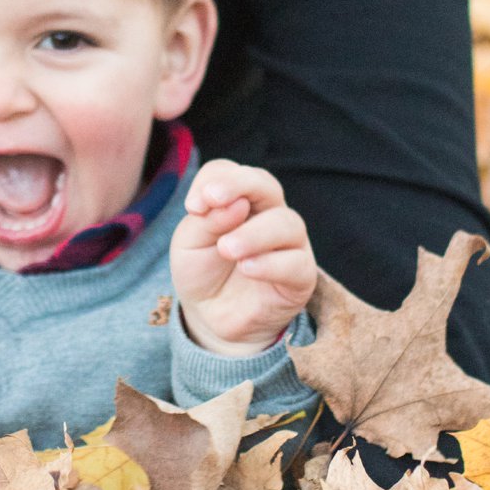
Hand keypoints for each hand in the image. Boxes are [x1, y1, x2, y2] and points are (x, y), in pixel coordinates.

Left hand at [170, 159, 315, 355]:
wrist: (211, 317)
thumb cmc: (202, 272)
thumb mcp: (189, 244)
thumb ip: (206, 220)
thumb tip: (237, 204)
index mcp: (238, 199)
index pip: (232, 172)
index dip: (214, 181)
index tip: (192, 206)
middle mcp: (268, 214)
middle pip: (266, 185)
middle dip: (240, 186)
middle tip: (213, 201)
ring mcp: (288, 244)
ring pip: (286, 223)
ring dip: (254, 232)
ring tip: (227, 248)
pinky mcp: (300, 277)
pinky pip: (296, 263)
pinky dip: (271, 263)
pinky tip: (246, 268)